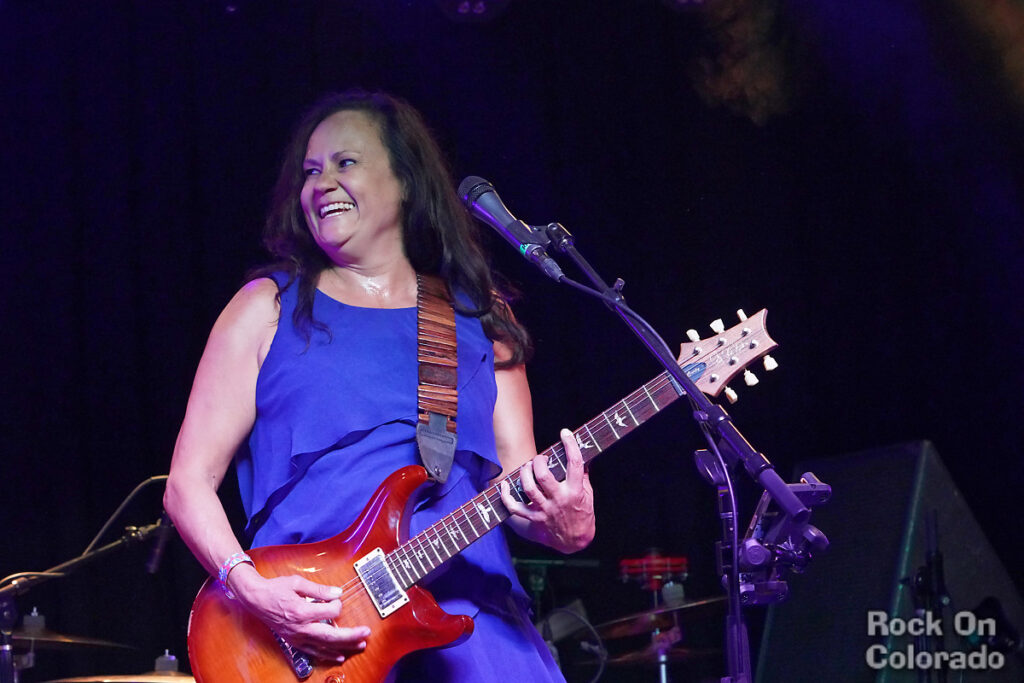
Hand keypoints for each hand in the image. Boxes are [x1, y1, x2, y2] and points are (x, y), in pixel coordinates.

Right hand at [227, 564, 369, 661]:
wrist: (256, 599)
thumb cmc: (276, 589)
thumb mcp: (297, 583)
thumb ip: (319, 589)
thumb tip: (338, 593)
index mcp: (301, 611)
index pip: (330, 612)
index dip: (338, 605)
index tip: (337, 599)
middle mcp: (300, 627)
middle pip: (330, 635)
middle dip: (351, 635)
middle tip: (366, 633)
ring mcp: (297, 637)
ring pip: (324, 646)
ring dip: (344, 646)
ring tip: (360, 645)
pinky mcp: (294, 641)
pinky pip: (313, 651)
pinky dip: (328, 654)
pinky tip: (340, 655)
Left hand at [500, 428, 594, 552]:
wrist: (576, 541)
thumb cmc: (583, 513)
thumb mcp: (588, 493)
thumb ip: (583, 474)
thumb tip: (583, 453)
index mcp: (575, 491)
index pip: (575, 464)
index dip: (570, 445)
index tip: (565, 433)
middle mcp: (559, 500)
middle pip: (544, 476)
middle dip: (539, 461)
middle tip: (540, 458)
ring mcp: (545, 510)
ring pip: (529, 488)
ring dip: (525, 473)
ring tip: (527, 467)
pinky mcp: (534, 519)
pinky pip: (515, 507)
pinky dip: (506, 497)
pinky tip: (504, 485)